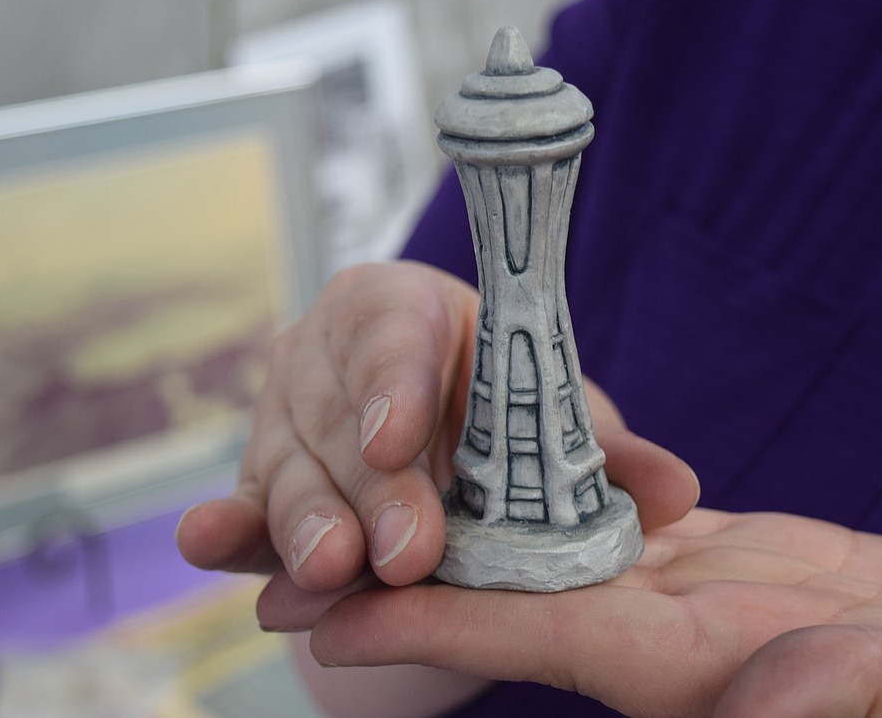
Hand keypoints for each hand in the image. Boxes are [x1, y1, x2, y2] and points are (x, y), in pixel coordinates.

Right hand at [176, 261, 698, 607]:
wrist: (432, 424)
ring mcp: (282, 415)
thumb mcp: (547, 413)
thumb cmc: (492, 401)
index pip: (391, 334)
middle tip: (405, 551)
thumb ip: (603, 449)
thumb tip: (675, 490)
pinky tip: (206, 546)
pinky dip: (228, 530)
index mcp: (399, 307)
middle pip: (338, 415)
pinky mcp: (261, 475)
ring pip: (287, 466)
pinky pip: (243, 503)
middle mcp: (325, 352)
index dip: (393, 387)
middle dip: (372, 489)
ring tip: (334, 573)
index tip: (399, 440)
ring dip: (307, 523)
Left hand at [295, 509, 881, 716]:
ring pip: (534, 545)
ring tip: (328, 480)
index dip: (428, 623)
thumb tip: (760, 696)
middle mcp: (668, 633)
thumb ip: (860, 695)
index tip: (319, 611)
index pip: (538, 638)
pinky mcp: (715, 557)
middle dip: (383, 568)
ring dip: (436, 515)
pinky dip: (529, 486)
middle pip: (499, 592)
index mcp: (704, 667)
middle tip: (258, 545)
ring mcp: (684, 594)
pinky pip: (597, 516)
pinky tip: (471, 458)